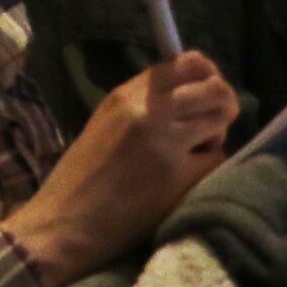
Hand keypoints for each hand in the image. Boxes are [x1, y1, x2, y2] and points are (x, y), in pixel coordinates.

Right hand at [3, 51, 234, 283]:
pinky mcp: (179, 174)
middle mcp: (146, 111)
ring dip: (217, 134)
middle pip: (214, 87)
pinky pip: (218, 157)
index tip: (203, 91)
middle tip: (211, 126)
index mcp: (123, 96)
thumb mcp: (105, 126)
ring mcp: (165, 141)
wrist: (63, 222)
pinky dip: (209, 166)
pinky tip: (185, 179)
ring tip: (195, 153)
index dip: (206, 75)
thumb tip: (189, 92)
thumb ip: (142, 107)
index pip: (184, 64)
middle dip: (222, 105)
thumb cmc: (80, 178)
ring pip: (221, 118)